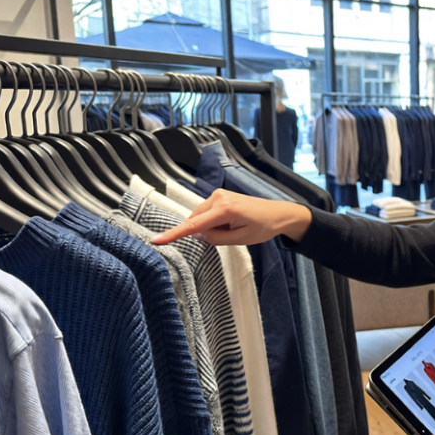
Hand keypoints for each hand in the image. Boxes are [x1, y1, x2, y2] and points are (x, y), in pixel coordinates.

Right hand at [150, 188, 313, 245]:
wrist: (279, 214)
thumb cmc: (263, 227)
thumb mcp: (240, 240)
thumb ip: (215, 239)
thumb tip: (197, 234)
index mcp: (224, 210)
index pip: (193, 225)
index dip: (173, 234)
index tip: (155, 240)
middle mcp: (218, 198)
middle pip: (195, 221)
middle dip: (205, 232)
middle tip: (229, 235)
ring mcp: (218, 194)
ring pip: (200, 217)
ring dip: (210, 226)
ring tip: (233, 228)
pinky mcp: (219, 195)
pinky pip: (206, 212)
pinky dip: (213, 221)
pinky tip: (230, 222)